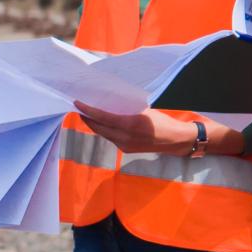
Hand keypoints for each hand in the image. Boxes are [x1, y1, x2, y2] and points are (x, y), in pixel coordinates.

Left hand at [74, 105, 203, 154]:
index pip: (102, 117)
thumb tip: (109, 102)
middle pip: (98, 127)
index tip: (77, 103)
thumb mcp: (143, 110)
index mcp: (130, 124)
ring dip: (94, 124)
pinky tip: (102, 123)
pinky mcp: (125, 150)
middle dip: (87, 118)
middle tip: (80, 107)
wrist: (174, 140)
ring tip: (88, 114)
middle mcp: (124, 137)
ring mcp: (124, 145)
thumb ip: (126, 108)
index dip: (88, 110)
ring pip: (103, 134)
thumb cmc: (161, 120)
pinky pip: (110, 138)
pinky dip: (104, 130)